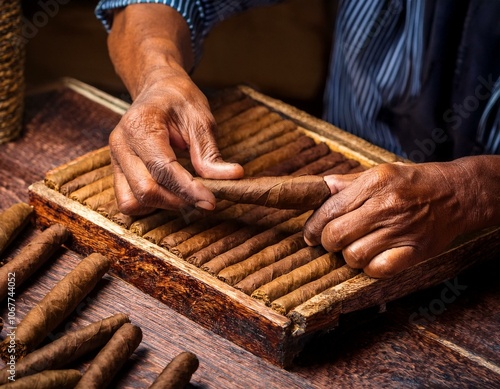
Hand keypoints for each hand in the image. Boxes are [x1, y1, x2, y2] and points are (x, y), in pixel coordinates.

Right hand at [109, 72, 243, 214]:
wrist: (158, 90)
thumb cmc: (179, 100)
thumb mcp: (201, 120)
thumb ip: (210, 152)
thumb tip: (232, 176)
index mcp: (140, 125)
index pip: (163, 169)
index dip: (188, 190)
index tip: (211, 201)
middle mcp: (121, 144)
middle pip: (146, 190)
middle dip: (178, 200)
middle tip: (204, 197)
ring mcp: (115, 159)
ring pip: (134, 201)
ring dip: (163, 204)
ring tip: (186, 193)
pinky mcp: (117, 171)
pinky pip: (128, 202)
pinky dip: (150, 205)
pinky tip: (169, 193)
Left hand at [303, 161, 483, 277]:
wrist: (458, 194)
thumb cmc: (415, 182)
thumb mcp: (381, 171)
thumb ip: (348, 182)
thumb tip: (320, 188)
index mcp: (374, 182)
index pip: (329, 209)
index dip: (313, 225)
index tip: (311, 234)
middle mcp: (386, 206)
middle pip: (336, 235)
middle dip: (326, 242)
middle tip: (330, 242)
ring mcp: (401, 230)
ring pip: (353, 256)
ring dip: (347, 256)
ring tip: (353, 247)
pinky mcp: (414, 251)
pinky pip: (378, 270)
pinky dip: (369, 268)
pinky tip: (371, 258)